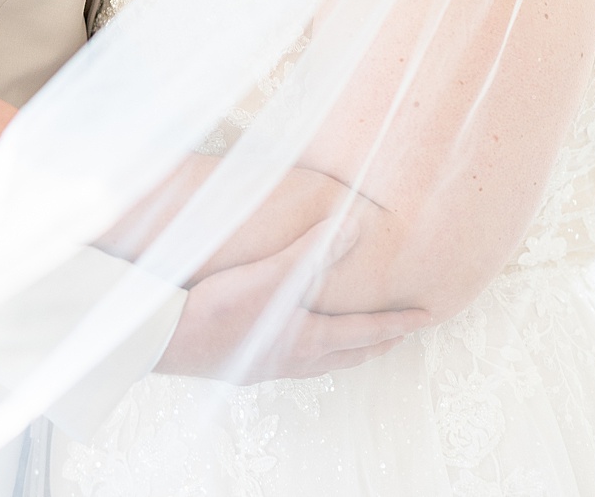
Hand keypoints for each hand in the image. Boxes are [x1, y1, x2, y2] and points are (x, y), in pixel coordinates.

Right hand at [156, 219, 430, 382]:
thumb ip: (311, 251)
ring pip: (322, 363)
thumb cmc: (219, 309)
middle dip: (378, 343)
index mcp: (310, 337)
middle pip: (350, 354)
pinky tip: (292, 346)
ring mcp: (270, 366)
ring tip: (354, 343)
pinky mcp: (244, 367)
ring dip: (345, 352)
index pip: (366, 330)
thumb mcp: (269, 274)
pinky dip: (310, 355)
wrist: (169, 341)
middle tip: (398, 335)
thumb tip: (354, 227)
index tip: (425, 319)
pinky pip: (292, 365)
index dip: (398, 323)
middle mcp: (297, 358)